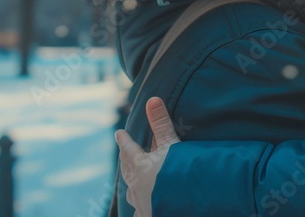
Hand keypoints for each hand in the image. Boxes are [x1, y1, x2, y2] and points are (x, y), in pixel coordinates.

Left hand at [115, 97, 182, 216]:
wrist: (186, 203)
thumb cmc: (180, 172)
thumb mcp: (172, 145)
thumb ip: (162, 123)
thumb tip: (152, 99)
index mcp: (140, 167)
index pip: (129, 150)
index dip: (124, 140)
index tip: (118, 133)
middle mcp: (137, 187)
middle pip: (128, 171)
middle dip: (125, 161)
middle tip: (123, 155)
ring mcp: (142, 204)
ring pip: (132, 192)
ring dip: (132, 183)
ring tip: (132, 181)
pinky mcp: (149, 215)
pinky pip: (140, 212)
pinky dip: (140, 208)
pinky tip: (140, 210)